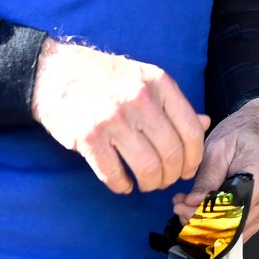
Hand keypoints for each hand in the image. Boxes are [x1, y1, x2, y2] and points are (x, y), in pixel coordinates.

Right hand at [32, 39, 208, 193]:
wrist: (53, 72)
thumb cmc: (104, 78)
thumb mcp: (145, 79)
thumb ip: (173, 104)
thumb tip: (204, 124)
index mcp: (158, 83)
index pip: (191, 131)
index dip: (194, 158)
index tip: (188, 169)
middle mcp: (139, 99)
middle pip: (172, 153)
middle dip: (172, 175)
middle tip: (165, 180)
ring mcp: (112, 118)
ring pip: (147, 167)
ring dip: (150, 183)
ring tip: (146, 183)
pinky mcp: (88, 137)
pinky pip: (114, 174)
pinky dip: (122, 186)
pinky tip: (123, 184)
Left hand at [174, 98, 258, 236]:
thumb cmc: (244, 131)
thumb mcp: (218, 147)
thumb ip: (206, 178)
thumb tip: (193, 203)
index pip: (229, 211)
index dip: (201, 215)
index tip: (181, 206)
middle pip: (232, 225)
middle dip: (200, 221)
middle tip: (179, 206)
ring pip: (235, 232)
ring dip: (208, 224)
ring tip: (188, 205)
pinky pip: (241, 228)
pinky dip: (220, 224)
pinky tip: (204, 210)